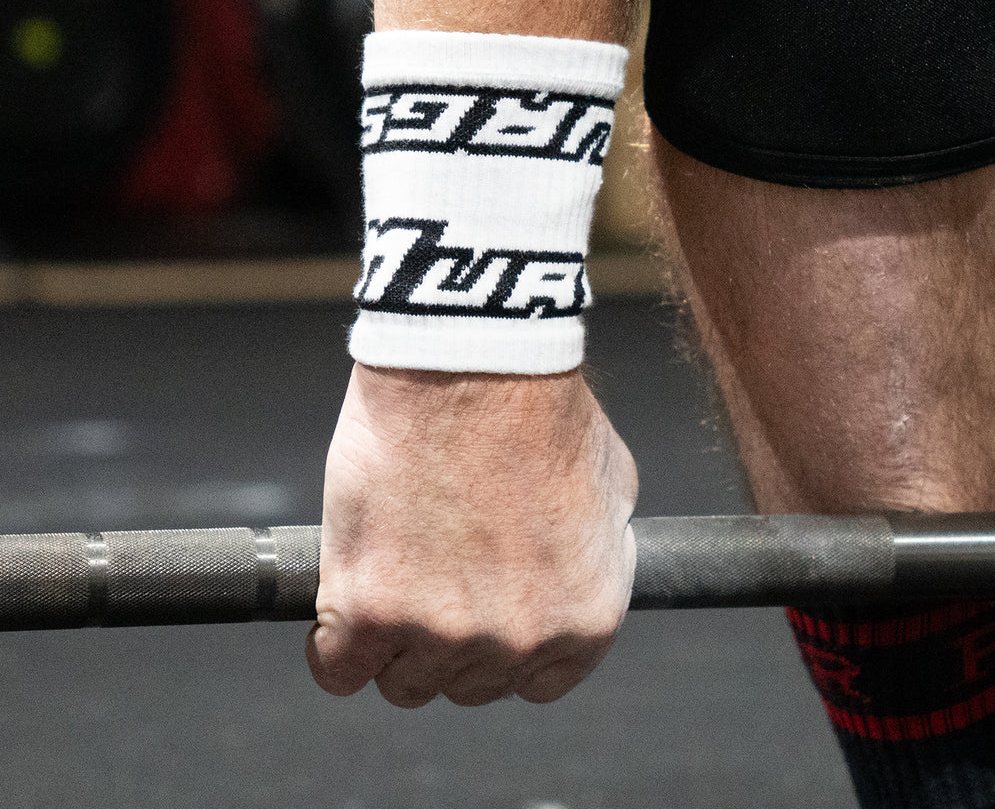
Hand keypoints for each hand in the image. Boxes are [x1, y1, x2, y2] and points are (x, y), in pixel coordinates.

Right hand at [306, 362, 637, 707]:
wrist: (472, 362)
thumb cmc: (539, 406)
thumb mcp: (611, 483)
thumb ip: (599, 547)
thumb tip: (582, 564)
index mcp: (586, 618)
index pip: (541, 682)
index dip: (511, 646)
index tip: (489, 616)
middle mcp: (518, 640)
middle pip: (469, 682)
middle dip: (455, 636)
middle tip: (440, 572)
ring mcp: (440, 632)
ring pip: (404, 680)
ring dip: (396, 639)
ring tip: (397, 569)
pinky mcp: (367, 611)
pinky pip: (338, 669)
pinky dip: (334, 643)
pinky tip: (345, 605)